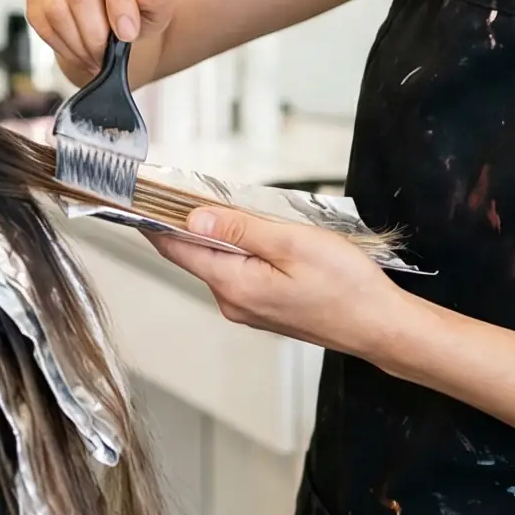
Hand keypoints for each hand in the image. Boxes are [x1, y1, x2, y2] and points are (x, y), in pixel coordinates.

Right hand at [26, 0, 178, 85]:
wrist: (119, 20)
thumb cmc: (141, 5)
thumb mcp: (163, 2)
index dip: (118, 0)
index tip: (127, 33)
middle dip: (95, 30)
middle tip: (108, 53)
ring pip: (56, 7)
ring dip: (78, 41)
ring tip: (96, 55)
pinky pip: (40, 20)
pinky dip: (62, 44)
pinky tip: (79, 50)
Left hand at [150, 205, 407, 359]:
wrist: (381, 327)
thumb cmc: (347, 287)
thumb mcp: (292, 244)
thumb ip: (241, 230)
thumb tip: (194, 218)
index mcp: (234, 285)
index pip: (176, 248)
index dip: (152, 221)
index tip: (133, 198)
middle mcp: (233, 302)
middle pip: (195, 253)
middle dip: (188, 221)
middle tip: (183, 187)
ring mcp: (248, 308)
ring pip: (219, 262)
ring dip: (219, 234)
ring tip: (230, 206)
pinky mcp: (265, 308)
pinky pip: (238, 272)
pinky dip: (238, 250)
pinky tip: (257, 234)